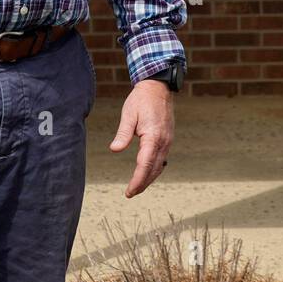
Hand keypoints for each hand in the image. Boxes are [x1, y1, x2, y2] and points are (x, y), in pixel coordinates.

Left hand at [109, 79, 173, 197]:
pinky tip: (147, 172)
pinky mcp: (167, 138)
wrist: (158, 87)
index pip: (145, 165)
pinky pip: (162, 158)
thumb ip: (122, 133)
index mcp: (153, 136)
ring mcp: (168, 140)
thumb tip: (114, 150)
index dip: (137, 180)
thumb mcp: (128, 114)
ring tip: (137, 187)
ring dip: (149, 178)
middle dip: (142, 183)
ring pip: (160, 166)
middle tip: (130, 193)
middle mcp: (163, 141)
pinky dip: (155, 169)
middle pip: (154, 169)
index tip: (129, 192)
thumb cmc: (141, 99)